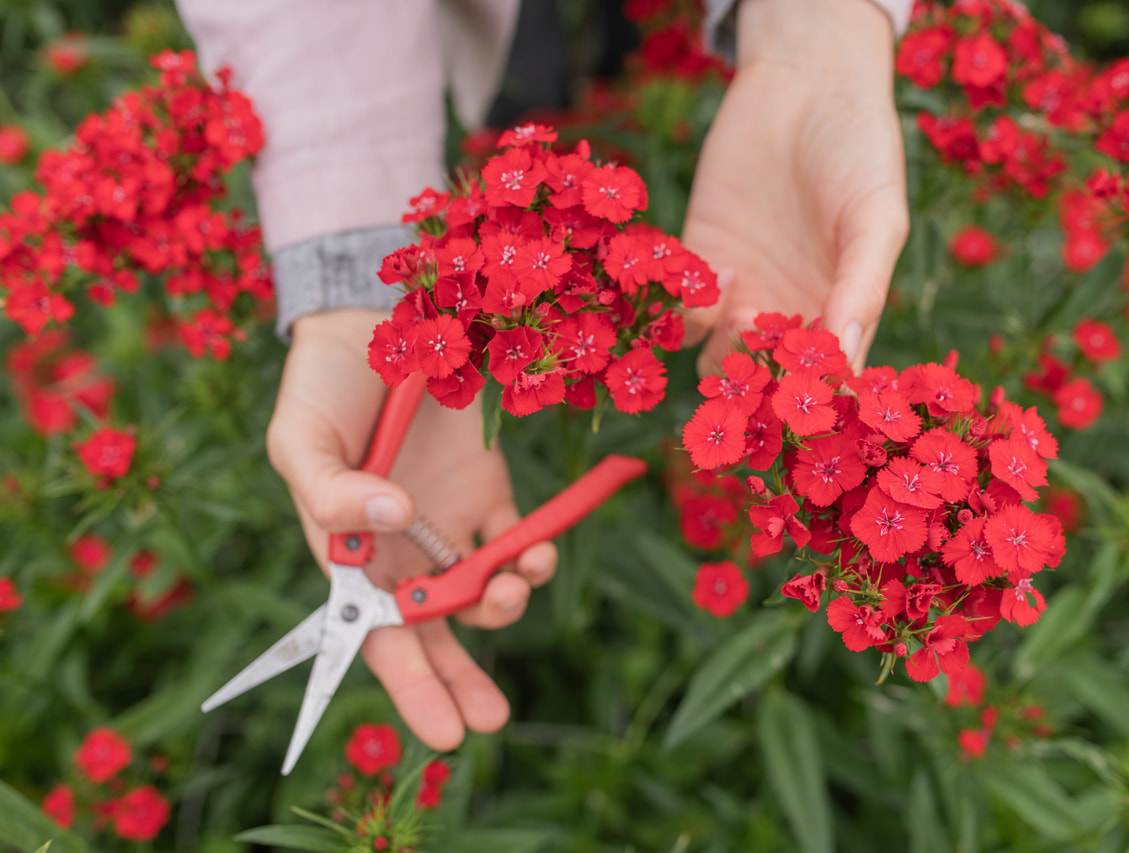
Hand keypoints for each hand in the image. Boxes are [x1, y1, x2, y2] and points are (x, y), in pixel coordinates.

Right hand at [265, 308, 556, 750]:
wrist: (377, 322)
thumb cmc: (323, 387)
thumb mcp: (300, 440)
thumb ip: (331, 492)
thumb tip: (395, 524)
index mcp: (350, 559)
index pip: (377, 639)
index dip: (410, 688)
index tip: (441, 735)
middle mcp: (403, 555)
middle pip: (436, 636)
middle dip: (462, 683)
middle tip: (488, 719)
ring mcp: (449, 526)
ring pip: (482, 595)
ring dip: (502, 608)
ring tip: (510, 591)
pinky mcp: (490, 494)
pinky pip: (518, 543)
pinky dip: (533, 557)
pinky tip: (536, 557)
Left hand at [682, 0, 907, 371]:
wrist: (806, 83)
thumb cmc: (860, 151)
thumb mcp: (876, 220)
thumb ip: (862, 289)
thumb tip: (845, 360)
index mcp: (837, 314)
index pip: (818, 381)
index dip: (808, 399)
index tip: (802, 395)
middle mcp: (784, 310)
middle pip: (759, 377)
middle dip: (753, 383)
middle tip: (757, 361)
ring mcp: (738, 286)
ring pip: (711, 351)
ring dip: (717, 349)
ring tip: (737, 313)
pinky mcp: (698, 254)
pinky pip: (680, 303)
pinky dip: (688, 304)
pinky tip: (719, 270)